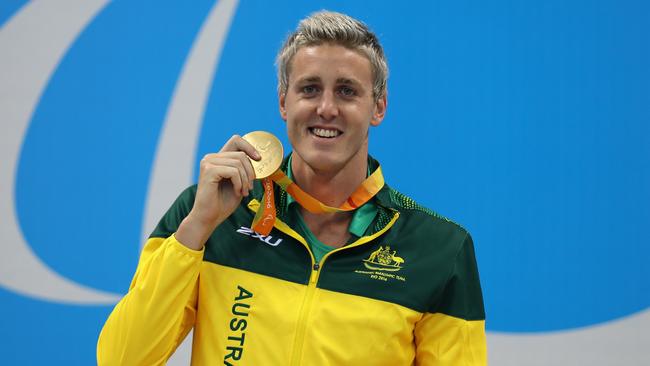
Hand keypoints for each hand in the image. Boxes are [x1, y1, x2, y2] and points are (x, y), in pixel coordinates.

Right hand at [176, 135, 259, 249]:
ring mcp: (208, 162)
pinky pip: (233, 171)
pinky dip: (239, 183)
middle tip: (249, 188)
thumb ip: (244, 170)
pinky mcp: (209, 171)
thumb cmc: (223, 203)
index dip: (250, 147)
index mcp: (218, 158)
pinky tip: (237, 192)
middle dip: (250, 172)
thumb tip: (258, 159)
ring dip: (245, 180)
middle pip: (241, 155)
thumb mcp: (239, 182)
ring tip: (243, 192)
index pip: (236, 140)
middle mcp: (211, 157)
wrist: (209, 218)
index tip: (258, 159)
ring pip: (238, 162)